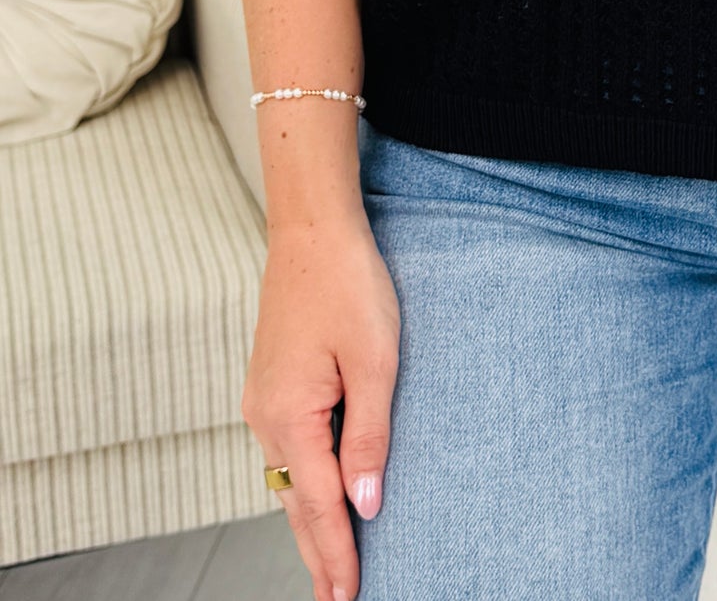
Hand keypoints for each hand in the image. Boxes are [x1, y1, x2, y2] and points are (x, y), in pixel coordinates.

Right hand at [242, 210, 400, 600]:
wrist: (312, 230)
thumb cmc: (349, 285)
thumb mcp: (375, 360)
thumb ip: (369, 436)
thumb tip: (367, 504)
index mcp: (290, 415)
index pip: (317, 504)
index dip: (338, 552)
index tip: (348, 597)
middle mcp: (265, 416)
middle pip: (294, 503)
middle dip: (317, 554)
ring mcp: (263, 400)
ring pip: (287, 478)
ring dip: (310, 521)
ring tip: (333, 564)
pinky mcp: (271, 384)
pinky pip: (285, 450)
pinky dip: (302, 484)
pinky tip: (318, 497)